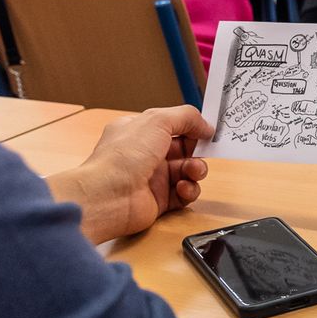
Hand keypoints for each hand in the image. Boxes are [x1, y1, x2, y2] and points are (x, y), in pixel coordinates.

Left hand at [47, 106, 212, 244]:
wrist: (108, 196)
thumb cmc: (123, 156)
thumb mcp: (158, 120)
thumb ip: (187, 117)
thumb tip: (205, 126)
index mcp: (139, 132)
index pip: (173, 126)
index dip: (192, 128)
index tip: (208, 131)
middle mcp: (145, 154)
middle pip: (184, 150)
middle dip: (198, 151)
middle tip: (203, 152)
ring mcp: (152, 178)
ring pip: (187, 172)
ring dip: (196, 171)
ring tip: (192, 172)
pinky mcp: (159, 200)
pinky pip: (184, 194)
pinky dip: (189, 191)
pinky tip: (182, 188)